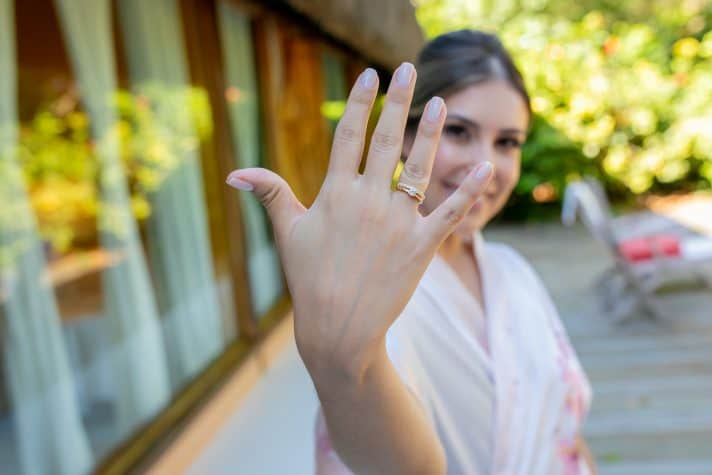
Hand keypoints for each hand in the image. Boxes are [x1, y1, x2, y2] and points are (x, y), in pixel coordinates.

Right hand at [227, 63, 492, 376]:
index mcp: (335, 194)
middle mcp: (368, 202)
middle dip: (397, 101)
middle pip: (385, 141)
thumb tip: (235, 173)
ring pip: (420, 168)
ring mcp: (398, 223)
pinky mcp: (421, 247)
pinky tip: (486, 166)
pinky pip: (450, 212)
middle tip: (407, 69)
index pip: (348, 137)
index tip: (370, 76)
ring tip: (443, 103)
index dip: (360, 104)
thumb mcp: (288, 233)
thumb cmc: (309, 280)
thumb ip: (271, 194)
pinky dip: (470, 190)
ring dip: (432, 133)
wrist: (339, 329)